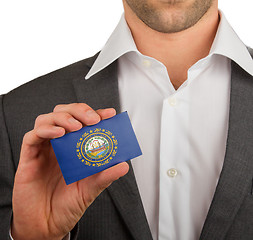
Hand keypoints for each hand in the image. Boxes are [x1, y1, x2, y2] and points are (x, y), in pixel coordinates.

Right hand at [11, 103, 128, 239]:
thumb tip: (124, 165)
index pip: (84, 123)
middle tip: (92, 120)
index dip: (97, 114)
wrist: (47, 225)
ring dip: (63, 117)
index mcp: (75, 148)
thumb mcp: (91, 189)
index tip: (109, 114)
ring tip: (76, 127)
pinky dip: (45, 130)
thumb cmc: (67, 205)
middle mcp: (59, 145)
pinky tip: (59, 134)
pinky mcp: (29, 157)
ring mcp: (44, 149)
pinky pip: (32, 136)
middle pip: (65, 113)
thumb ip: (106, 176)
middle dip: (79, 111)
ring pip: (47, 119)